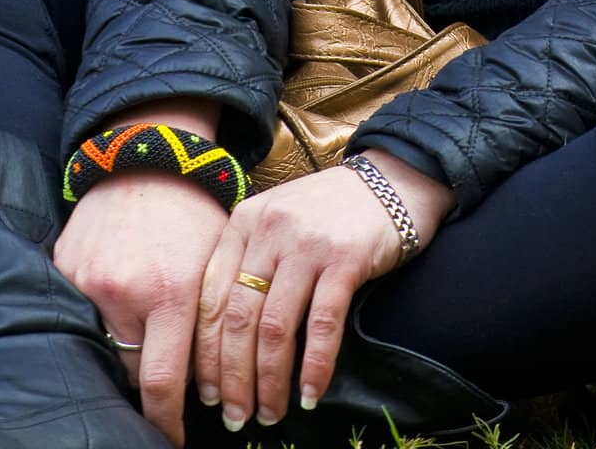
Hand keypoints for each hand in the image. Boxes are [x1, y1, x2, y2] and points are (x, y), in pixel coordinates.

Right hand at [53, 101, 225, 447]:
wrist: (146, 158)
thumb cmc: (193, 211)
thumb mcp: (217, 260)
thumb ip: (212, 318)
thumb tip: (215, 385)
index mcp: (172, 291)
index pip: (164, 384)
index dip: (167, 424)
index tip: (174, 442)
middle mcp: (125, 292)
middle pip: (134, 370)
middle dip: (153, 376)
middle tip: (169, 368)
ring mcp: (89, 282)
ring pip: (106, 345)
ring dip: (127, 343)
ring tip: (146, 317)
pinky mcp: (64, 270)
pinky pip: (81, 313)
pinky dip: (100, 313)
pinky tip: (120, 288)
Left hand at [194, 150, 453, 434]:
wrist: (392, 179)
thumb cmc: (329, 210)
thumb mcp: (277, 221)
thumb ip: (248, 262)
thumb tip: (221, 339)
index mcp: (244, 223)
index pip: (209, 298)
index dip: (204, 353)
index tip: (206, 393)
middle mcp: (270, 231)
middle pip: (236, 319)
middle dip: (232, 378)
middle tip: (234, 417)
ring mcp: (307, 244)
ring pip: (274, 327)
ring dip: (269, 381)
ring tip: (270, 413)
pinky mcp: (345, 259)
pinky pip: (322, 324)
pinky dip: (314, 366)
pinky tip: (310, 394)